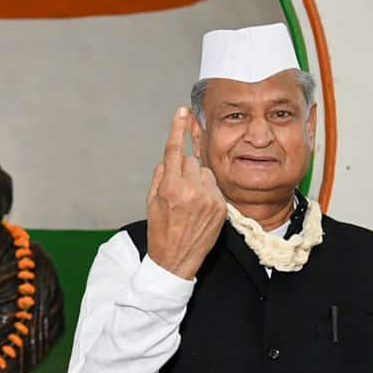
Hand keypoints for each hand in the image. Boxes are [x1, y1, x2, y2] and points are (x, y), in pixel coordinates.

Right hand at [147, 107, 226, 279]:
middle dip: (184, 169)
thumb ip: (160, 176)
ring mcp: (209, 199)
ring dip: (198, 180)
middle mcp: (191, 190)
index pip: (174, 150)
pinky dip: (208, 192)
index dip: (177, 129)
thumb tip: (168, 158)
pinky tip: (200, 209)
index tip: (182, 111)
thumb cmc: (161, 232)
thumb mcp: (152, 202)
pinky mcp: (221, 208)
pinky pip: (215, 187)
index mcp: (171, 188)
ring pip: (205, 173)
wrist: (176, 261)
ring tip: (190, 203)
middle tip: (179, 189)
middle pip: (191, 161)